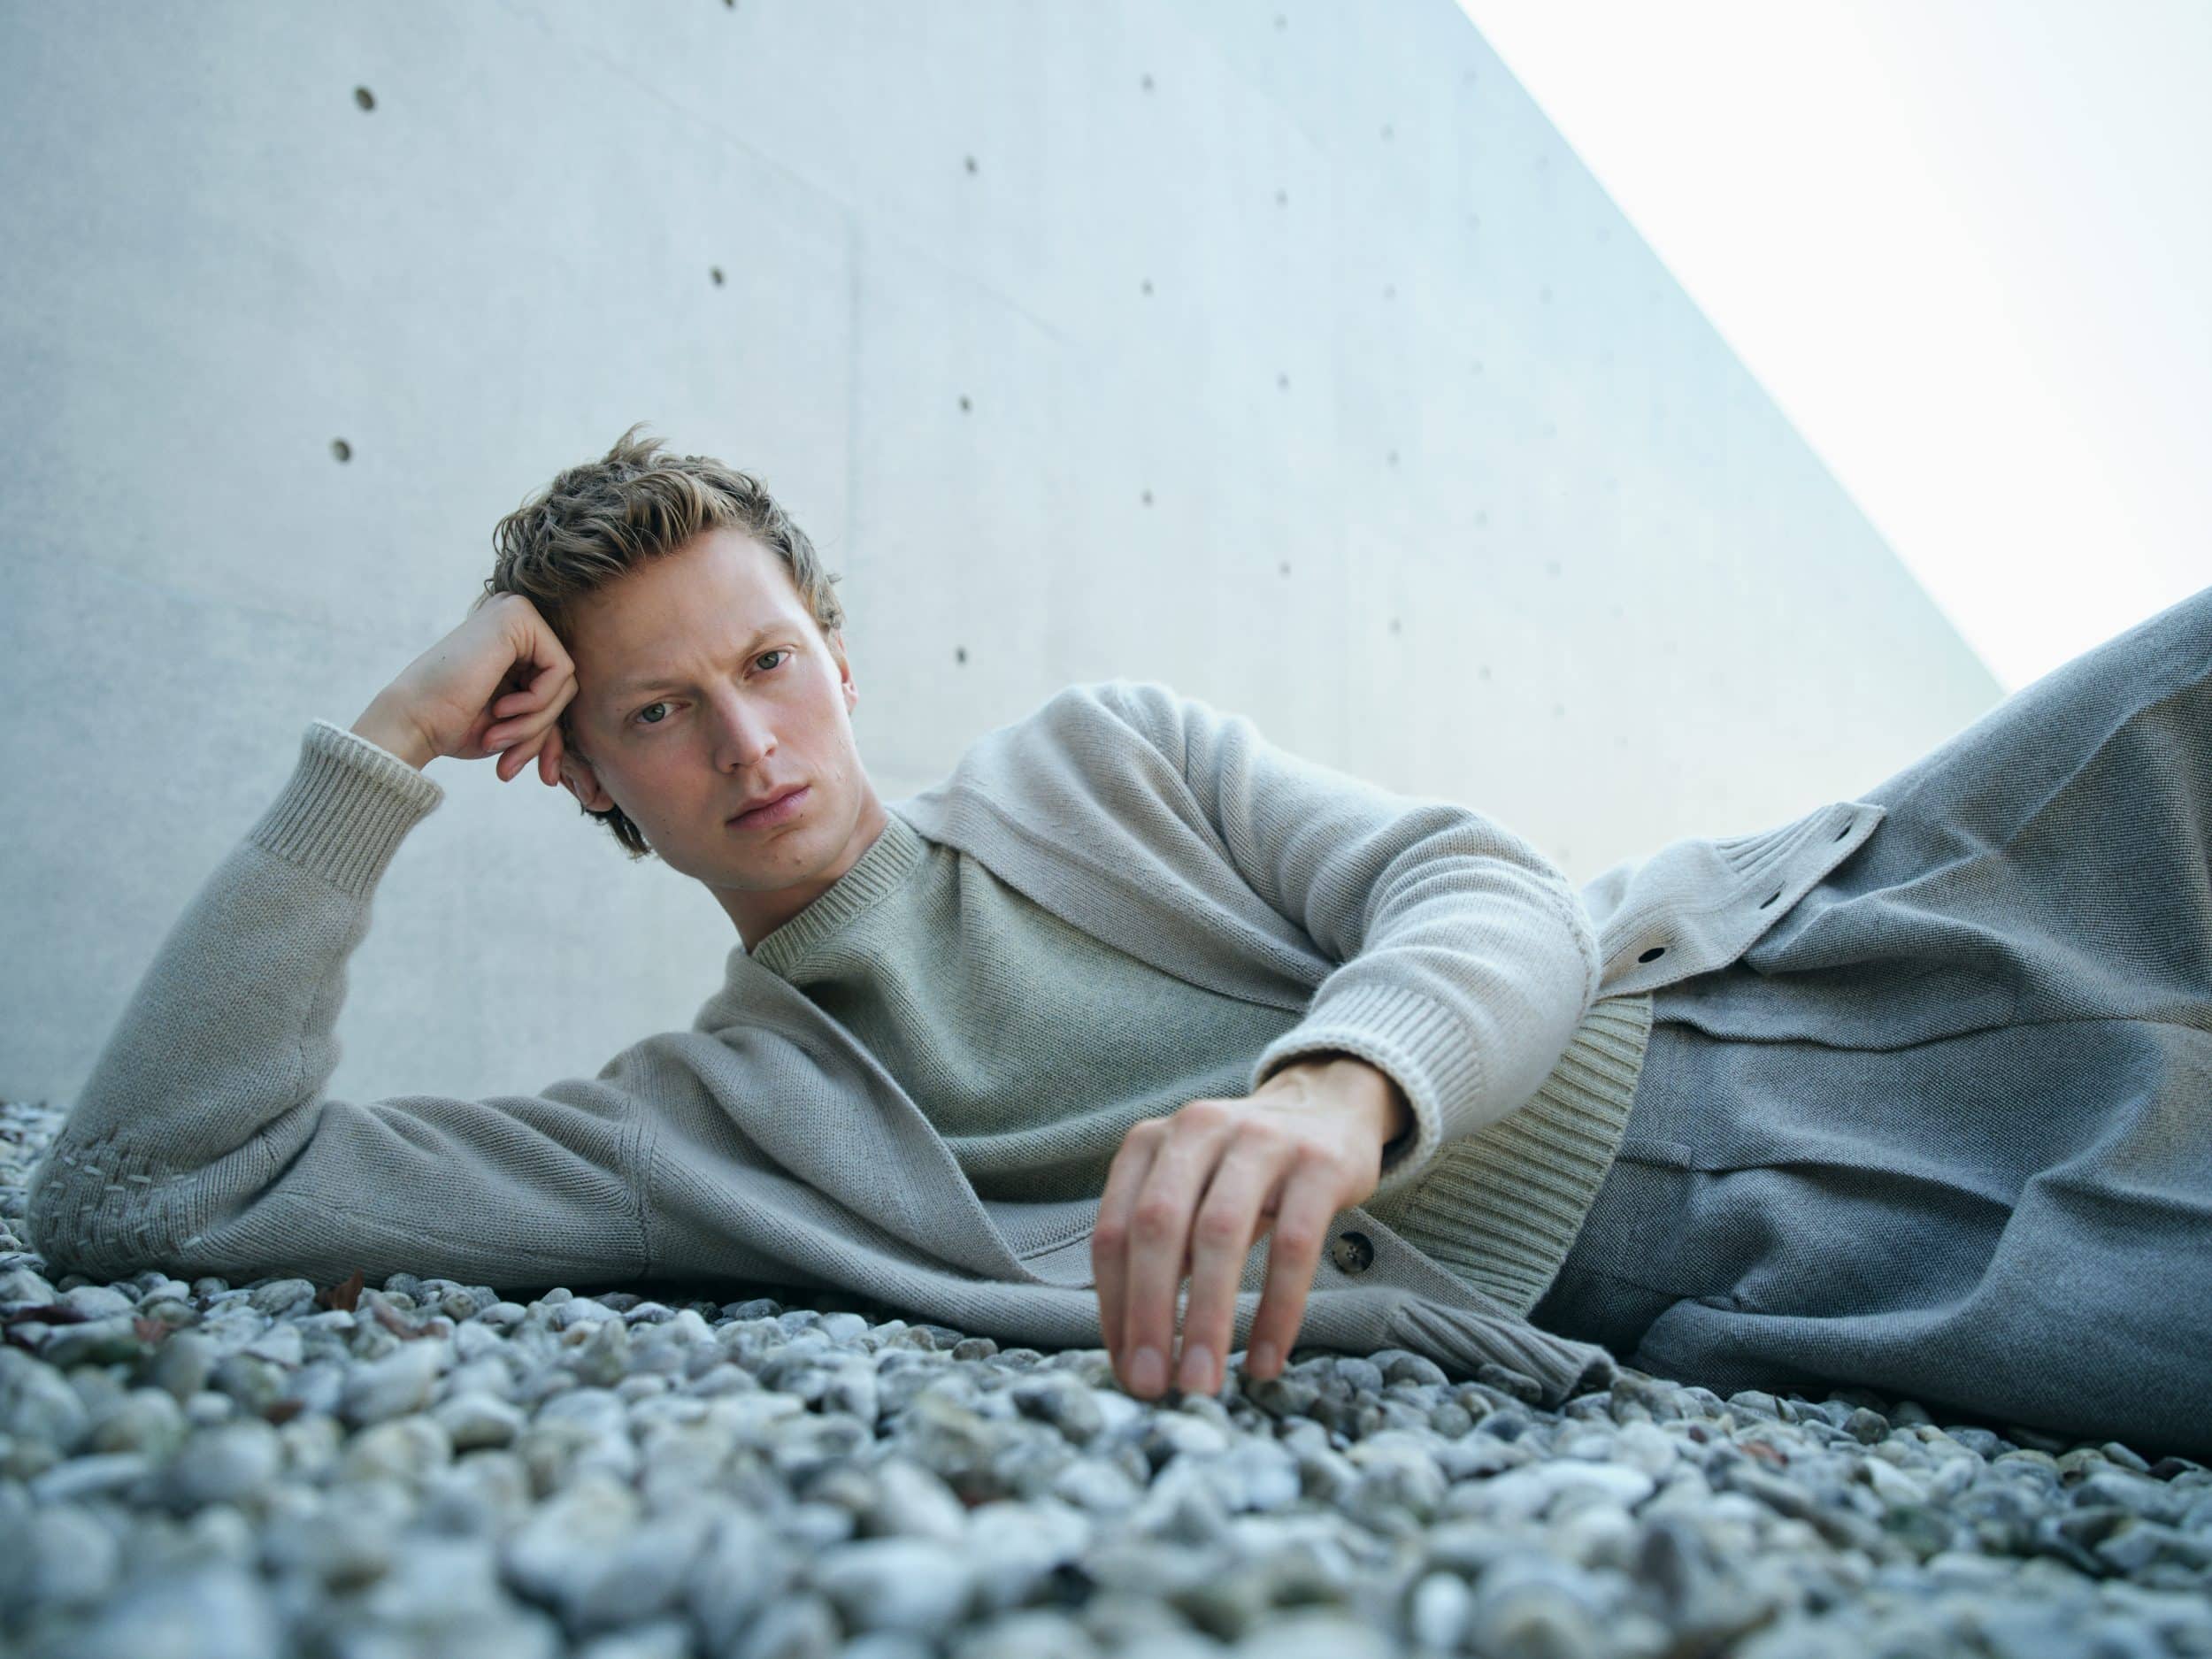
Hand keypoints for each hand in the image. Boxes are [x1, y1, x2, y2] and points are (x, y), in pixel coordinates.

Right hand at [350, 592, 577, 784]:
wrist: (412, 722)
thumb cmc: (453, 725)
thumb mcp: (515, 726)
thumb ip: (550, 719)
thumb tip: (576, 753)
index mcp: (513, 639)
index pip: (557, 688)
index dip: (547, 733)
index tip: (532, 770)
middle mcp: (516, 617)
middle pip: (563, 685)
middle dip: (542, 732)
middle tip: (509, 764)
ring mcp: (516, 610)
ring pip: (565, 682)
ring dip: (536, 723)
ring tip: (497, 738)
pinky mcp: (518, 616)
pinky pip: (561, 671)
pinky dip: (538, 703)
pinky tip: (501, 709)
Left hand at [1092, 1053, 1411, 1398]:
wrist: (1328, 1109)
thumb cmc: (1242, 1172)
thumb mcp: (1189, 1191)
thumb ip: (1158, 1249)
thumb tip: (1133, 1348)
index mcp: (1150, 1141)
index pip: (1113, 1230)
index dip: (1113, 1306)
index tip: (1125, 1368)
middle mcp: (1197, 1129)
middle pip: (1157, 1227)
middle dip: (1149, 1314)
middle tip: (1153, 1386)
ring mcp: (1260, 1140)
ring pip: (1220, 1235)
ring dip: (1207, 1319)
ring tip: (1202, 1383)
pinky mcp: (1318, 1163)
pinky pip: (1293, 1245)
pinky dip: (1276, 1311)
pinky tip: (1264, 1361)